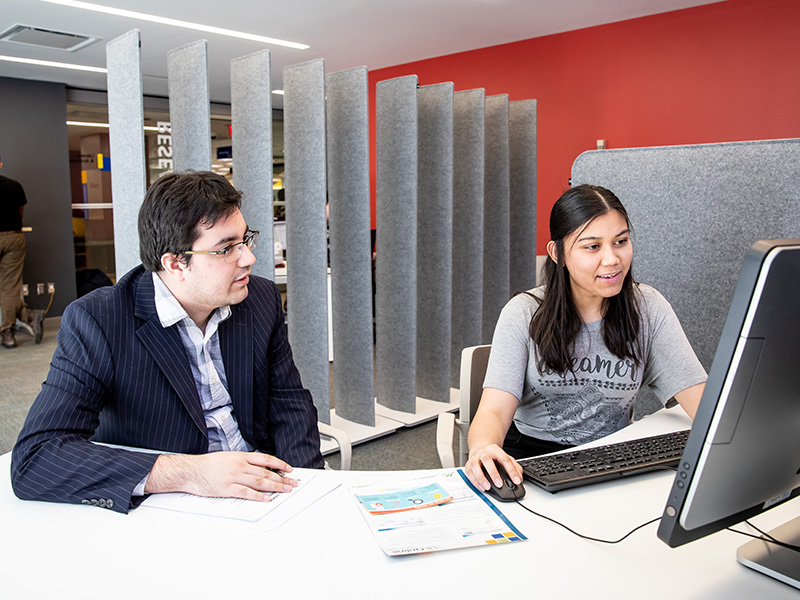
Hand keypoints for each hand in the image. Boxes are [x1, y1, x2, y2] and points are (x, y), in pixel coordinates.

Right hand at [145, 451, 297, 500]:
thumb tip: (258, 468)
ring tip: (285, 490)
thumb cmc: (207, 465)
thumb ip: (242, 462)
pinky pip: (246, 493)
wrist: (190, 471)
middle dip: (281, 478)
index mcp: (240, 456)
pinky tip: (267, 499)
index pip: (265, 459)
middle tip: (292, 483)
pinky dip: (258, 497)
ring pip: (260, 482)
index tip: (289, 469)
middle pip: (266, 472)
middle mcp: (239, 465)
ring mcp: (233, 477)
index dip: (279, 464)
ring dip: (275, 487)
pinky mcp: (227, 489)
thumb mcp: (227, 457)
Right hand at [464, 444, 522, 491]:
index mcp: (495, 450)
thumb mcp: (505, 458)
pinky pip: (469, 473)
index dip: (512, 471)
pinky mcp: (468, 465)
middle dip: (493, 473)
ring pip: (475, 466)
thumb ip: (514, 466)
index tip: (516, 480)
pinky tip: (481, 487)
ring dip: (481, 477)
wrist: (480, 449)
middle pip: (487, 460)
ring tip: (488, 487)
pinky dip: (475, 481)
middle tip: (499, 484)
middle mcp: (484, 453)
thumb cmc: (494, 456)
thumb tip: (519, 476)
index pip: (505, 459)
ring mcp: (475, 458)